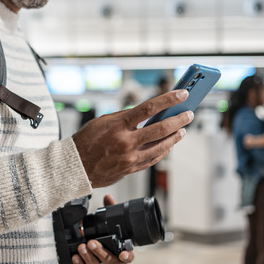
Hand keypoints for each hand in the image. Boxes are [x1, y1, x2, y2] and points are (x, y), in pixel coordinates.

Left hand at [71, 195, 133, 263]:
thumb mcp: (109, 223)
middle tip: (92, 243)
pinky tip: (76, 258)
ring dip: (89, 260)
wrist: (97, 253)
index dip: (127, 256)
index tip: (123, 253)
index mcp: (124, 254)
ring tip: (81, 248)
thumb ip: (110, 210)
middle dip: (101, 253)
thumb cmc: (107, 239)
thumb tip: (108, 197)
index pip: (129, 257)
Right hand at [72, 90, 192, 187]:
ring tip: (182, 129)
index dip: (168, 100)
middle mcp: (126, 142)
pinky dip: (164, 150)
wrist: (74, 167)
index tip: (181, 94)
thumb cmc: (85, 142)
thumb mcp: (103, 121)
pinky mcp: (131, 168)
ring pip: (161, 146)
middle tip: (188, 114)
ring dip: (175, 137)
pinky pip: (153, 159)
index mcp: (118, 125)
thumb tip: (145, 113)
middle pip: (160, 128)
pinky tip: (169, 145)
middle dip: (178, 119)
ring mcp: (130, 157)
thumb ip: (125, 116)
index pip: (149, 108)